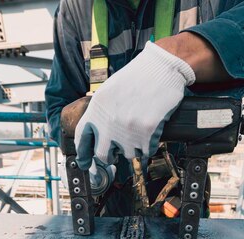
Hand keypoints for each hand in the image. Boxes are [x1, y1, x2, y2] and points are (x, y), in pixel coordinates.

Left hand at [74, 41, 194, 169]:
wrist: (161, 69)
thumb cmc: (137, 77)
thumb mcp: (109, 91)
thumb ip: (100, 113)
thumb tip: (97, 135)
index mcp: (97, 109)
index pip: (82, 138)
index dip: (83, 155)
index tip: (85, 163)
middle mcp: (109, 122)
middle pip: (103, 155)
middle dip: (109, 157)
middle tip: (114, 155)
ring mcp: (128, 129)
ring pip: (127, 155)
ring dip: (133, 149)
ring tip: (138, 134)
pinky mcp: (146, 133)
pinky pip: (146, 152)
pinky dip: (149, 147)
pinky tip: (150, 135)